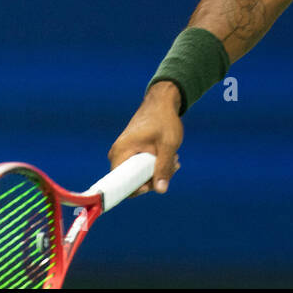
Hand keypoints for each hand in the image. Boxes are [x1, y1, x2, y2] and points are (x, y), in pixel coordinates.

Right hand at [108, 80, 182, 195]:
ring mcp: (124, 153)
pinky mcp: (132, 153)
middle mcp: (118, 154)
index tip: (154, 184)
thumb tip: (160, 190)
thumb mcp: (168, 144)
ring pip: (139, 174)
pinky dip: (156, 165)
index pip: (119, 184)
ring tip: (175, 159)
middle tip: (173, 166)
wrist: (162, 102)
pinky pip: (141, 167)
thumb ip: (163, 167)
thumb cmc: (164, 120)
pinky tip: (171, 158)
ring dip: (158, 171)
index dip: (137, 189)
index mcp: (121, 152)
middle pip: (132, 181)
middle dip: (154, 178)